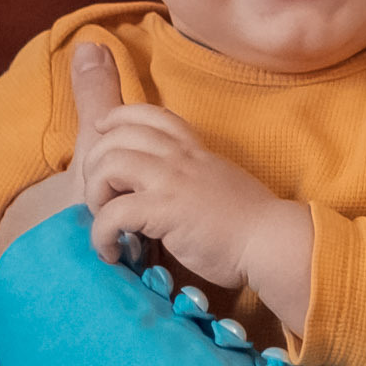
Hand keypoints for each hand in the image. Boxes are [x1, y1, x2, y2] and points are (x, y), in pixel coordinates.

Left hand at [72, 42, 314, 327]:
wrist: (270, 241)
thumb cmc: (249, 223)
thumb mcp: (219, 182)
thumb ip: (194, 176)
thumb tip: (170, 190)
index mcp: (193, 148)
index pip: (150, 114)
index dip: (118, 118)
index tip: (102, 133)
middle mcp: (180, 156)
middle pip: (117, 134)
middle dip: (95, 164)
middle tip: (100, 198)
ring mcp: (172, 180)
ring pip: (109, 164)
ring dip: (95, 194)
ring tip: (103, 220)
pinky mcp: (165, 211)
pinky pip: (113, 213)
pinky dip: (100, 234)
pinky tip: (110, 251)